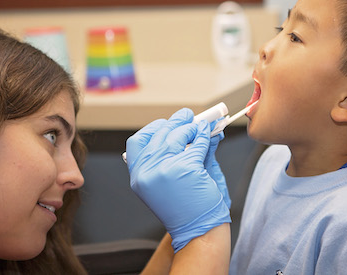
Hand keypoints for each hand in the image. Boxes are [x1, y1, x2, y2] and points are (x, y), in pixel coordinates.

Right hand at [126, 109, 230, 251]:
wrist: (199, 232)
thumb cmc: (188, 208)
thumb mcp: (175, 178)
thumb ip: (180, 152)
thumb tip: (195, 126)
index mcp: (138, 177)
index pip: (137, 142)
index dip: (152, 129)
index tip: (166, 124)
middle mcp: (147, 173)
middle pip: (159, 134)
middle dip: (175, 122)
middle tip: (188, 116)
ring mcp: (165, 170)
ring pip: (178, 135)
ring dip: (191, 128)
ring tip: (201, 129)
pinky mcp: (185, 168)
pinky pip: (198, 143)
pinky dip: (205, 137)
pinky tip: (209, 137)